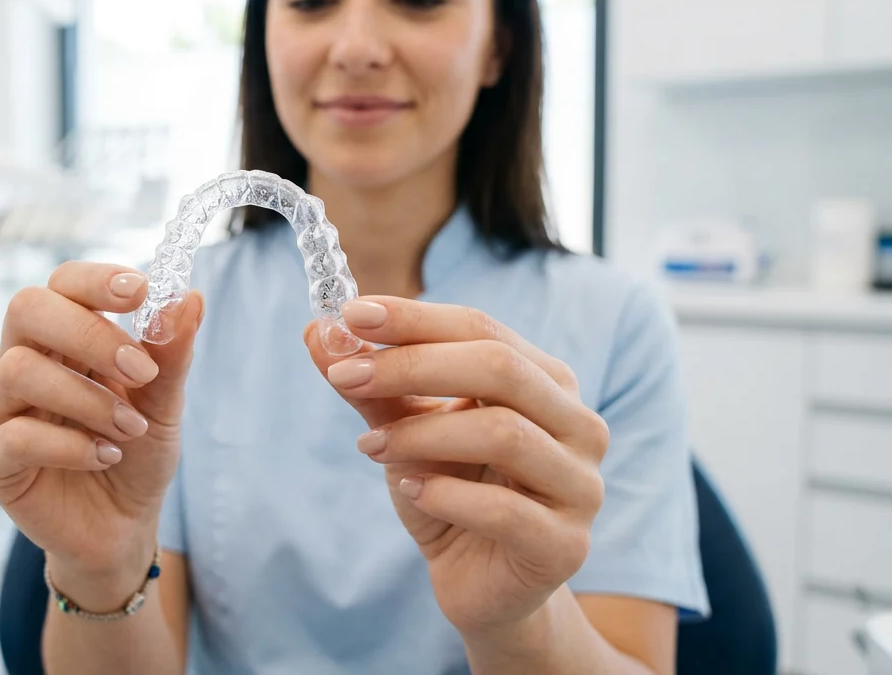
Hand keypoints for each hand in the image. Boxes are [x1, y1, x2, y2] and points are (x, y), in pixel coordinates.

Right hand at [0, 261, 204, 586]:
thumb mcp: (164, 404)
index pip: (61, 283)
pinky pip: (13, 437)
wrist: (122, 527)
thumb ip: (171, 354)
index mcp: (61, 338)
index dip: (95, 280)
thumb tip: (188, 298)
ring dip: (87, 397)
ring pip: (18, 370)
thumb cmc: (135, 453)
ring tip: (129, 428)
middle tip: (140, 369)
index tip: (141, 291)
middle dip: (89, 333)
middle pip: (27, 309)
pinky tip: (103, 456)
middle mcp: (22, 362)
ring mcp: (0, 410)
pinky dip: (69, 445)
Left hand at [304, 297, 609, 636]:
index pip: (481, 328)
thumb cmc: (450, 493)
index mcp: (546, 381)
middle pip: (499, 368)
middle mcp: (578, 424)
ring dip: (422, 434)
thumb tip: (318, 331)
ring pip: (504, 434)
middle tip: (345, 376)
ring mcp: (580, 486)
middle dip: (412, 366)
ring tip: (369, 446)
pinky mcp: (565, 545)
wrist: (480, 584)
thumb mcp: (406, 431)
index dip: (415, 319)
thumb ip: (371, 385)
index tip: (350, 314)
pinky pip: (504, 510)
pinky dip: (445, 495)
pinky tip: (410, 492)